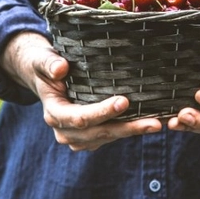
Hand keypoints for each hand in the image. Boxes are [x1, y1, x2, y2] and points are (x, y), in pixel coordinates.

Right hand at [0, 32, 161, 150]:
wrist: (46, 78)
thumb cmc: (46, 66)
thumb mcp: (42, 60)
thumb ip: (48, 64)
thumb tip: (60, 69)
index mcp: (54, 113)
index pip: (79, 118)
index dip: (101, 112)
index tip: (124, 101)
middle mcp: (65, 131)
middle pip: (98, 133)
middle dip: (127, 128)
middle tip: (154, 123)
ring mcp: (78, 137)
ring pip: (107, 138)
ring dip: (132, 132)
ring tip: (157, 125)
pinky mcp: (90, 136)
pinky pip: (110, 136)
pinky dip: (129, 130)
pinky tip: (148, 123)